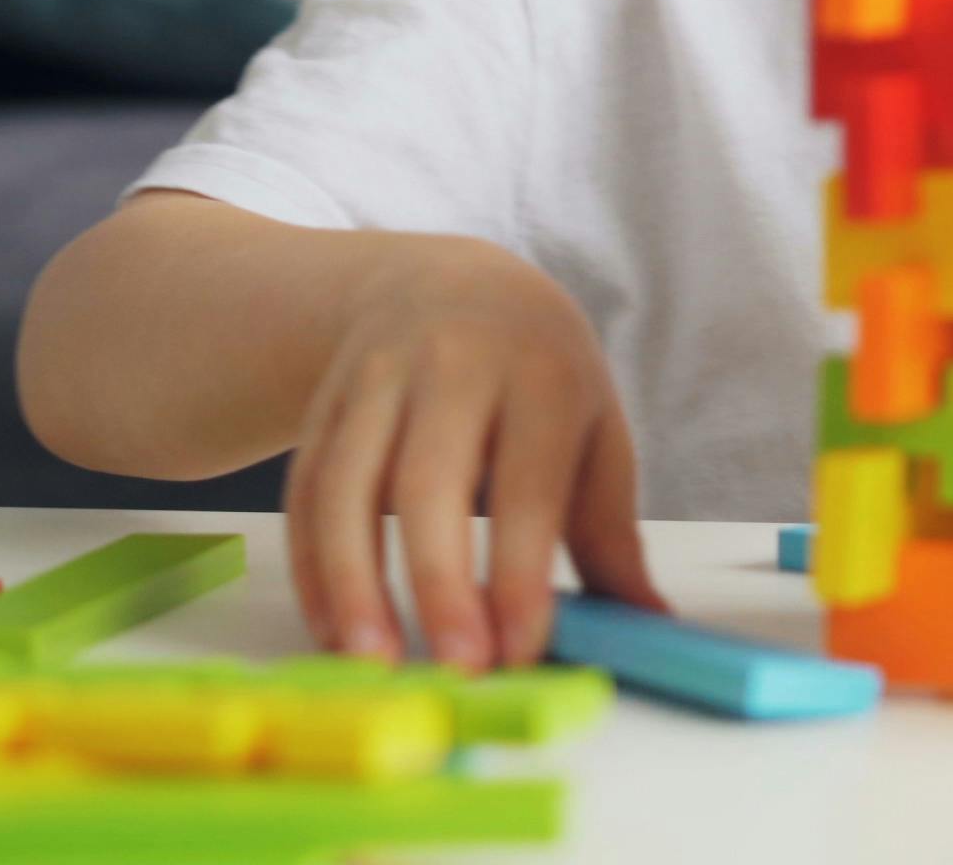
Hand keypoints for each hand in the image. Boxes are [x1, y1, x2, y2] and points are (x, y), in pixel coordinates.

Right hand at [284, 237, 659, 669]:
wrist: (450, 283)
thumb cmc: (539, 374)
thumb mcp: (594, 429)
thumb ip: (611, 532)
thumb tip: (649, 625)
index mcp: (539, 373)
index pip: (528, 482)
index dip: (521, 571)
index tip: (520, 650)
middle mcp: (451, 366)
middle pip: (430, 480)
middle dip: (439, 581)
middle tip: (453, 669)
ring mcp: (376, 382)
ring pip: (346, 485)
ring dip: (353, 582)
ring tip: (373, 665)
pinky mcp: (322, 406)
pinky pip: (303, 491)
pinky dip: (311, 567)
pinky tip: (332, 630)